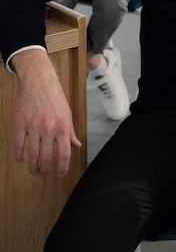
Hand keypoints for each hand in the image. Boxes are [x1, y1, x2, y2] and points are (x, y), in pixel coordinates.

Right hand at [12, 49, 81, 176]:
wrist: (39, 81)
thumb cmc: (54, 96)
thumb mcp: (68, 113)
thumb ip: (71, 131)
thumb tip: (76, 145)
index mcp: (63, 126)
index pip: (64, 154)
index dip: (63, 168)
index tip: (60, 174)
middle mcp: (49, 128)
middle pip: (47, 158)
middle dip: (45, 171)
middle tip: (44, 174)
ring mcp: (34, 126)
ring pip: (32, 155)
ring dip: (33, 167)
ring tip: (34, 171)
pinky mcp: (21, 123)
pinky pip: (18, 145)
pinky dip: (19, 156)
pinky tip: (22, 160)